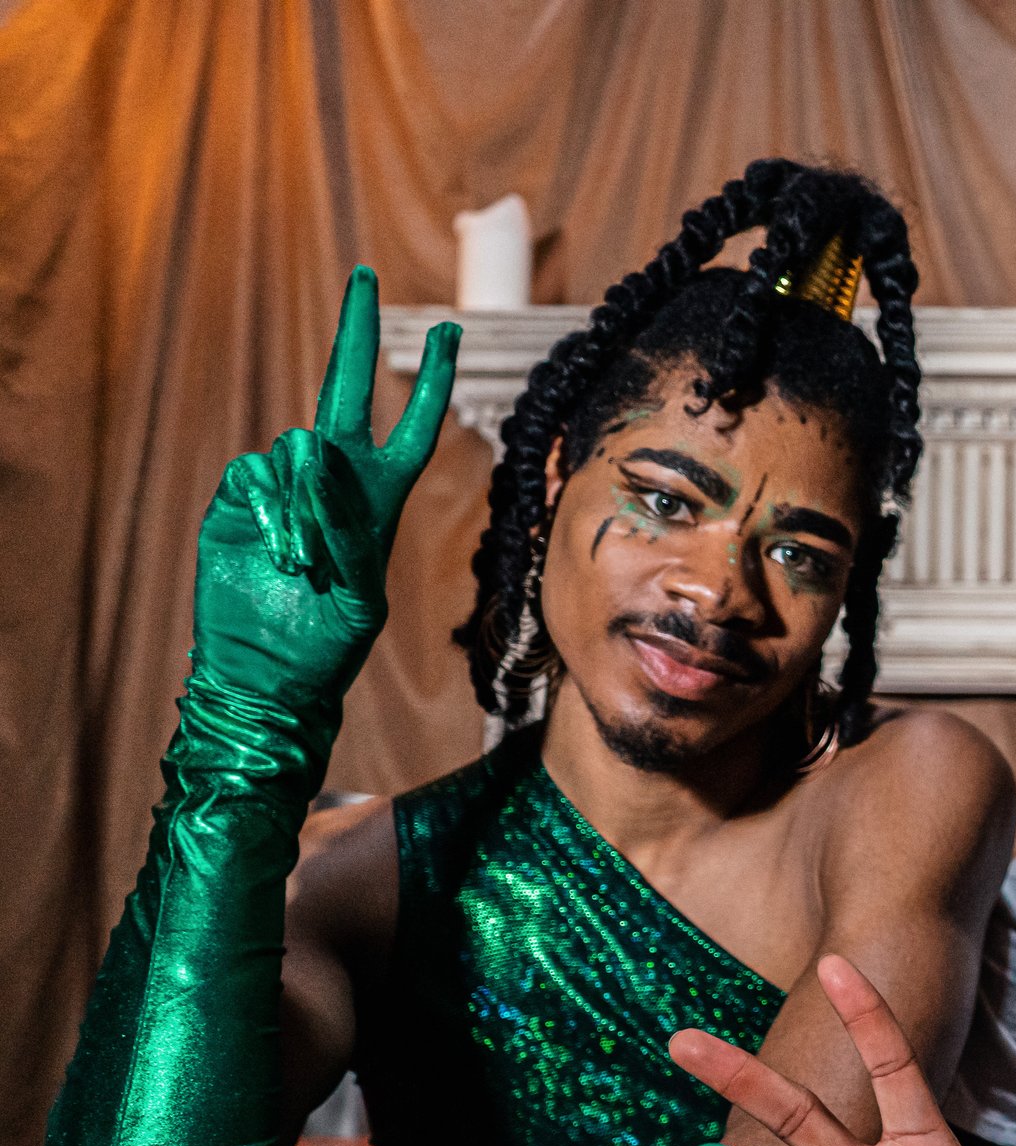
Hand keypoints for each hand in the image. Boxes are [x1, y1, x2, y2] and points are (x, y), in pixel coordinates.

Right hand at [190, 266, 458, 721]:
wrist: (268, 669)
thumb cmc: (327, 641)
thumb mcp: (360, 592)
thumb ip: (345, 527)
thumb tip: (314, 459)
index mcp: (378, 497)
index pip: (410, 425)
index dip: (430, 381)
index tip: (448, 332)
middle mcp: (332, 480)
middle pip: (345, 390)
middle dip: (357, 333)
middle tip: (365, 276)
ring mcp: (283, 487)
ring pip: (295, 453)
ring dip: (304, 508)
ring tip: (306, 564)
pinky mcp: (238, 502)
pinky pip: (255, 480)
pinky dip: (272, 514)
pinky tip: (277, 553)